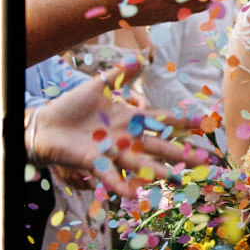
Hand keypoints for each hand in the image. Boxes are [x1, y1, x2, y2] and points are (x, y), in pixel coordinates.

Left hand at [30, 62, 208, 194]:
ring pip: (141, 162)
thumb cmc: (70, 106)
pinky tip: (134, 193)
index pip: (163, 120)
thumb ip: (121, 72)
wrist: (43, 125)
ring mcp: (112, 151)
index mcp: (130, 119)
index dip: (184, 122)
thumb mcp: (98, 85)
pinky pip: (110, 174)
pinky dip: (120, 184)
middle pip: (160, 146)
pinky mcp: (94, 161)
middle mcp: (127, 138)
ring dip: (159, 171)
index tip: (206, 125)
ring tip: (177, 179)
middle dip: (183, 153)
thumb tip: (143, 55)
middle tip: (205, 161)